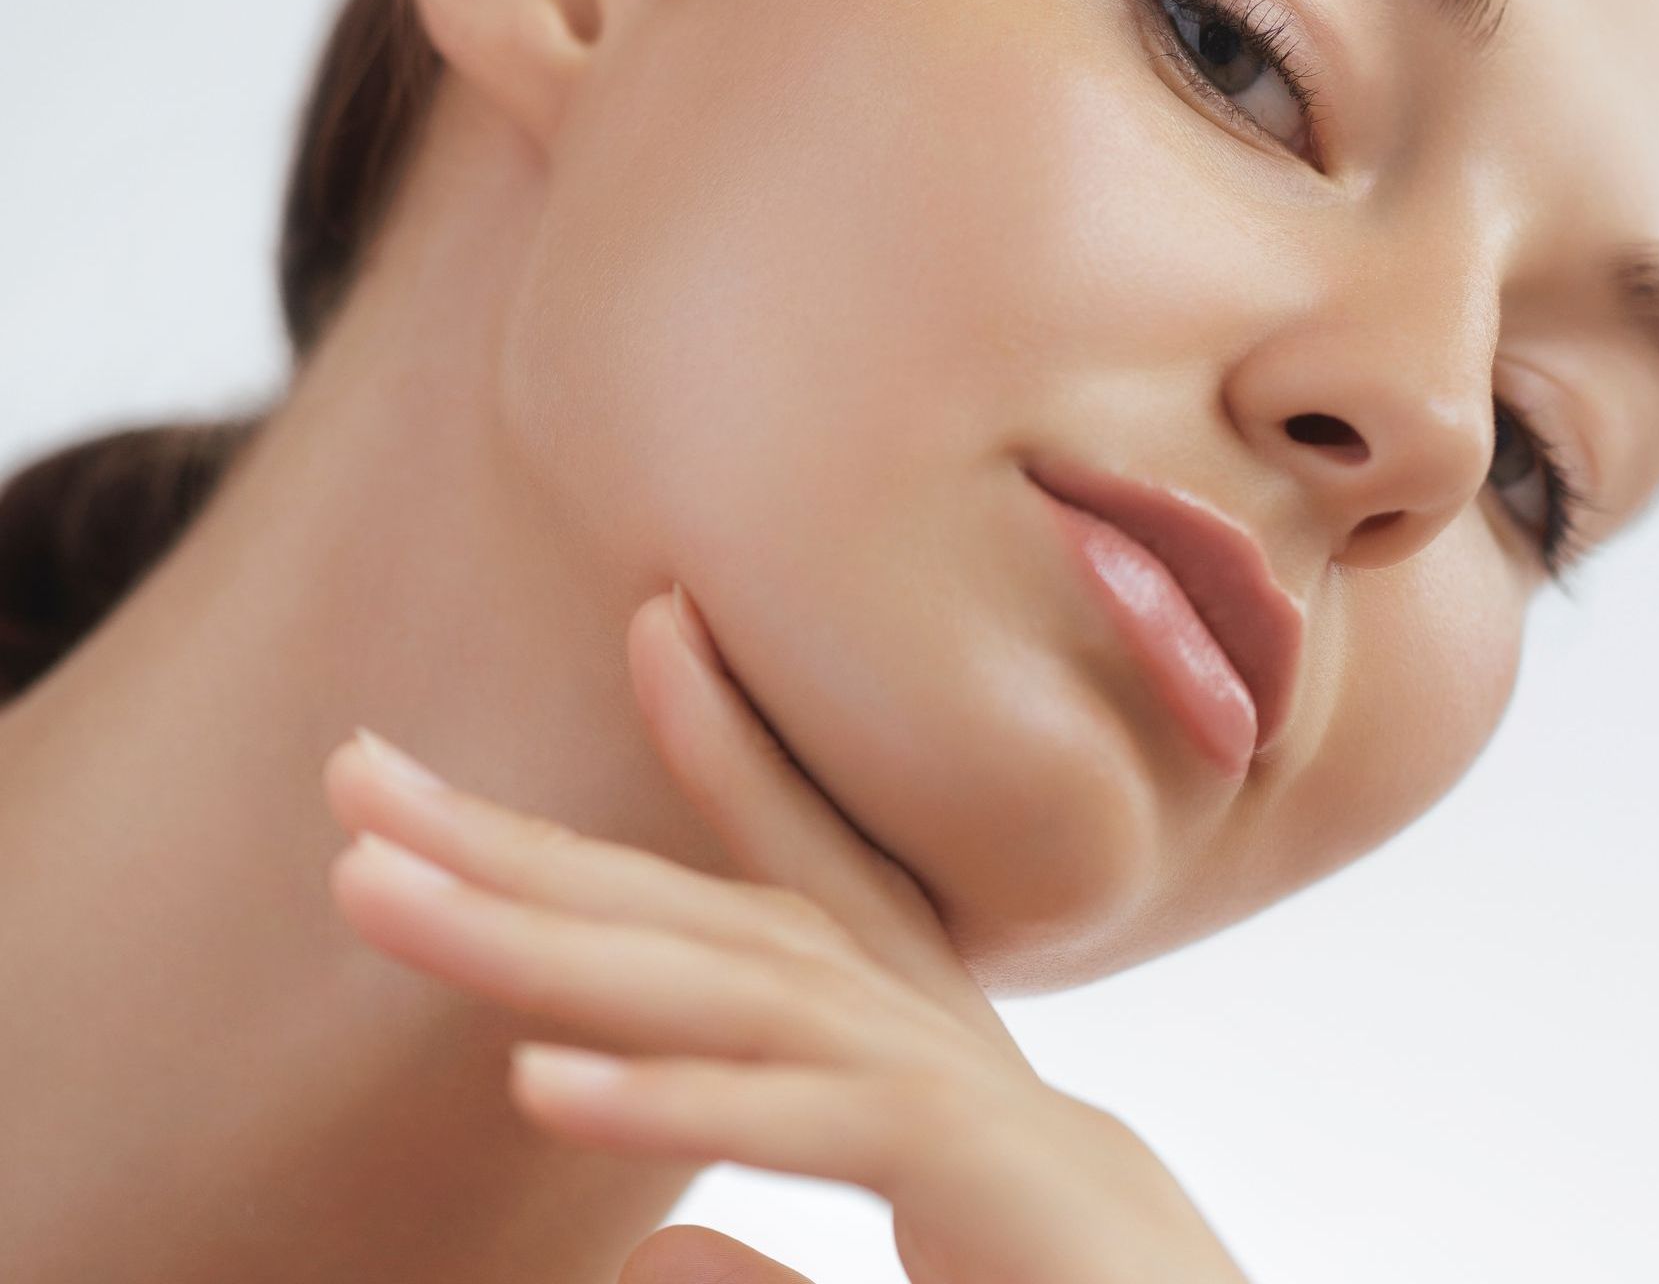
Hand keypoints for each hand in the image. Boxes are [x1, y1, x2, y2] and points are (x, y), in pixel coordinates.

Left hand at [321, 585, 1251, 1283]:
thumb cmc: (1031, 1256)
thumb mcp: (883, 1176)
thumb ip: (768, 1202)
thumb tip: (645, 1250)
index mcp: (871, 1017)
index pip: (728, 890)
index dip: (622, 789)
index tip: (518, 703)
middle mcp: (894, 1016)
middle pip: (682, 919)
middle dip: (512, 848)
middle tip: (353, 776)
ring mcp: (926, 1080)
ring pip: (717, 991)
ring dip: (543, 941)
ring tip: (383, 891)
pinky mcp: (966, 1160)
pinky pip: (804, 1121)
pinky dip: (677, 1098)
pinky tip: (539, 1077)